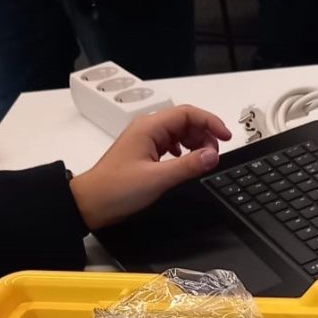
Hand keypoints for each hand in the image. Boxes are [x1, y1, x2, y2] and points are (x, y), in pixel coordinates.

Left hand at [70, 105, 230, 230]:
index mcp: (149, 127)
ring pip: (179, 133)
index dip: (210, 122)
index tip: (226, 136)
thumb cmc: (117, 189)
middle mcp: (147, 129)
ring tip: (204, 160)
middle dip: (205, 134)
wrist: (90, 203)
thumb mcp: (157, 178)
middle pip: (185, 121)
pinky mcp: (145, 153)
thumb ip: (188, 166)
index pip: (187, 113)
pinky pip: (171, 144)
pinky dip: (185, 151)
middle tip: (215, 154)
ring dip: (196, 143)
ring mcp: (146, 141)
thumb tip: (213, 155)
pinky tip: (187, 162)